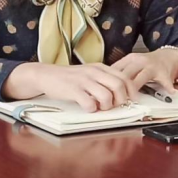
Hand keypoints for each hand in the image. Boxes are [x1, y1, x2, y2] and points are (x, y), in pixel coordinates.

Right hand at [3, 62, 140, 112]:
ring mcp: (84, 81)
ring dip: (106, 106)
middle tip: (113, 105)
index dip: (131, 91)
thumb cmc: (70, 77)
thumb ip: (104, 79)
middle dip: (120, 100)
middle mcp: (94, 72)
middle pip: (118, 86)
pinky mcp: (73, 90)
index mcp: (100, 67)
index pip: (124, 77)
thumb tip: (123, 92)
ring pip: (106, 96)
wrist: (47, 75)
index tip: (130, 100)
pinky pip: (89, 103)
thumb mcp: (90, 73)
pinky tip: (87, 107)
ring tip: (99, 107)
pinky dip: (91, 109)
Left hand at [111, 50, 177, 94]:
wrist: (168, 56)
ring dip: (135, 89)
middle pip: (126, 73)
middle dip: (120, 87)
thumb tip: (104, 84)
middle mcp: (140, 61)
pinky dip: (165, 88)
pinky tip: (166, 94)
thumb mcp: (133, 64)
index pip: (116, 69)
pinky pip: (164, 82)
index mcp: (130, 59)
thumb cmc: (147, 64)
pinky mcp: (164, 73)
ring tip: (131, 100)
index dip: (109, 81)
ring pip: (141, 78)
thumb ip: (122, 72)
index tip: (105, 92)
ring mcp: (152, 66)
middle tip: (115, 99)